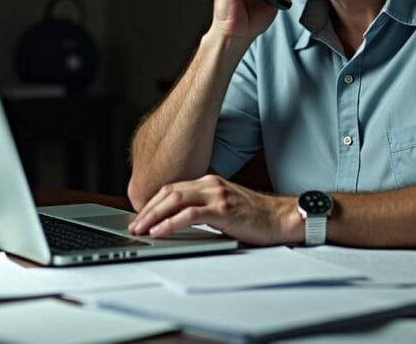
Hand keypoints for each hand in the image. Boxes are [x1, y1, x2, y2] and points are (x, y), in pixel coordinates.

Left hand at [127, 174, 300, 245]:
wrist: (281, 218)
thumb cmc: (256, 217)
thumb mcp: (224, 208)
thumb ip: (203, 209)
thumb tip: (178, 222)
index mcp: (209, 182)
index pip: (172, 189)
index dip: (152, 203)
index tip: (140, 218)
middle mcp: (211, 184)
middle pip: (169, 193)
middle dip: (147, 210)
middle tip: (134, 226)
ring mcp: (217, 195)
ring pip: (175, 201)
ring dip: (153, 216)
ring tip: (141, 230)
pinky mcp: (223, 210)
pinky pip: (190, 215)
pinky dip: (171, 223)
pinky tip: (160, 232)